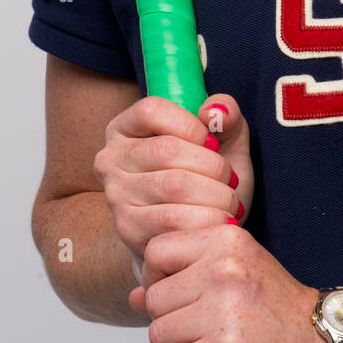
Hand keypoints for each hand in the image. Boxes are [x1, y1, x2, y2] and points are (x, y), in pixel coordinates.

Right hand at [93, 93, 253, 271]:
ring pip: (174, 186)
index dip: (191, 125)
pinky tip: (220, 220)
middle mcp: (111, 159)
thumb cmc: (206, 177)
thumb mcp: (223, 137)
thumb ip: (226, 114)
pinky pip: (175, 221)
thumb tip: (214, 112)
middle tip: (231, 180)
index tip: (213, 142)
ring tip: (230, 201)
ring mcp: (117, 196)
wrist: (193, 232)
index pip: (152, 111)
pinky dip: (208, 220)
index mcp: (125, 127)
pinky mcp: (129, 229)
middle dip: (213, 165)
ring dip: (216, 195)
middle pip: (166, 150)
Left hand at [129, 225, 331, 342]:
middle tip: (193, 330)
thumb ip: (185, 276)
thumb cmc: (276, 305)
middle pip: (154, 298)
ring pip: (160, 333)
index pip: (157, 250)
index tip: (175, 294)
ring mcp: (225, 307)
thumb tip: (134, 294)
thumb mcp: (234, 272)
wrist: (320, 338)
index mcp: (225, 239)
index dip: (156, 276)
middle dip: (166, 320)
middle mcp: (224, 266)